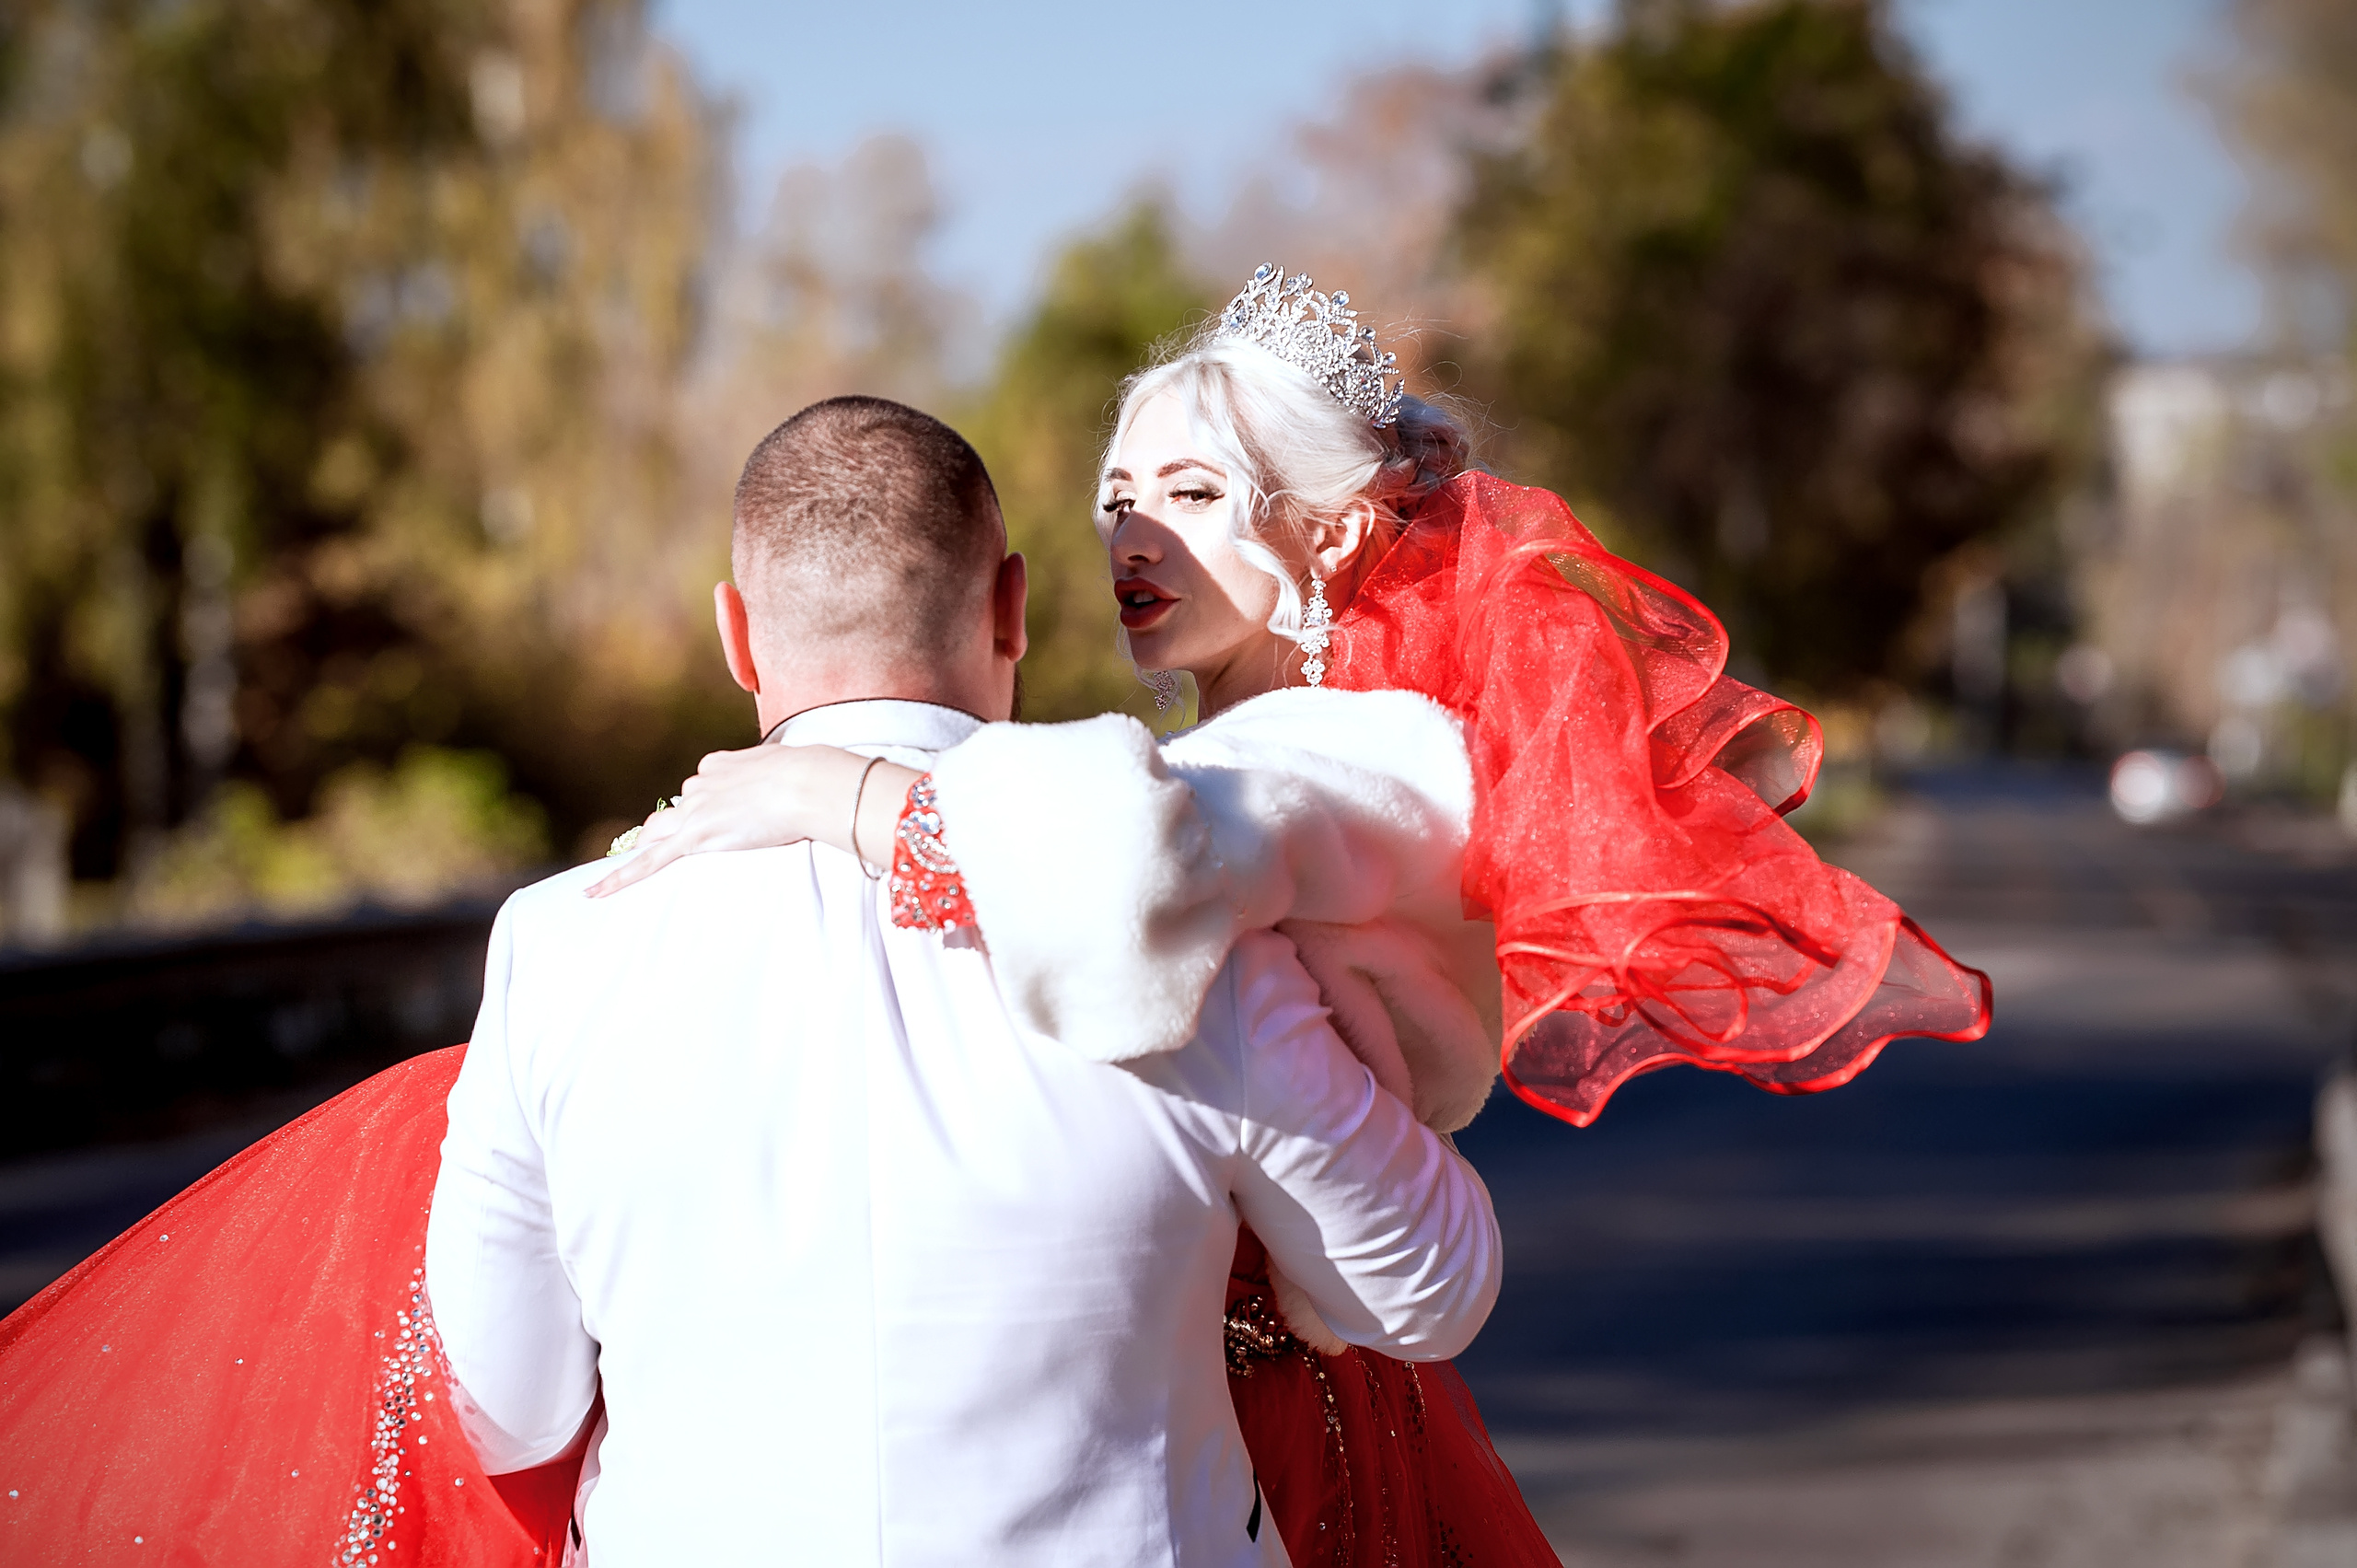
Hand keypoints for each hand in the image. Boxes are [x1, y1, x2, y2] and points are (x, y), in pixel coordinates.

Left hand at [585, 743, 882, 897]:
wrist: (810, 783)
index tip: (717, 813)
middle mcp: (702, 785)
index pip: (702, 785)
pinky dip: (619, 877)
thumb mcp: (798, 767)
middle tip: (672, 844)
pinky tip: (595, 891)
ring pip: (657, 831)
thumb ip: (790, 774)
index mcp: (722, 765)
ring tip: (625, 871)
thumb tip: (811, 775)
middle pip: (675, 808)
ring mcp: (696, 811)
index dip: (707, 803)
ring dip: (647, 848)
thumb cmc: (815, 775)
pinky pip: (649, 862)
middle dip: (672, 826)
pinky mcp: (695, 838)